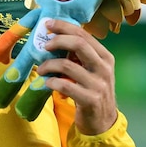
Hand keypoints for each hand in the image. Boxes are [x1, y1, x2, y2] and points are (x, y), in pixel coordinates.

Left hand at [37, 19, 117, 134]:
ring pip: (68, 65)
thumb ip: (79, 56)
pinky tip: (47, 83)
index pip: (84, 34)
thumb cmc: (92, 91)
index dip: (64, 27)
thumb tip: (54, 38)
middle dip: (57, 41)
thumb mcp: (91, 71)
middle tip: (44, 46)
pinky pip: (66, 86)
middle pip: (79, 44)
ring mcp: (98, 84)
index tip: (48, 24)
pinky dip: (52, 82)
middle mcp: (104, 68)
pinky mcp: (91, 100)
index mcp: (105, 57)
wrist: (103, 122)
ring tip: (40, 69)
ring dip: (49, 65)